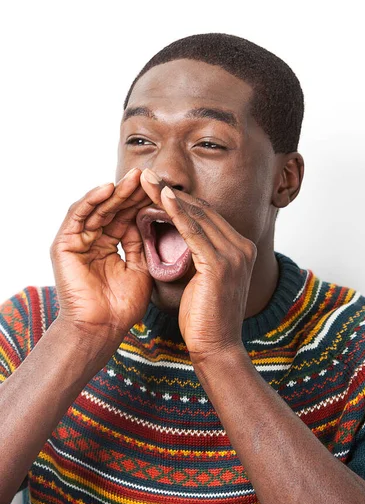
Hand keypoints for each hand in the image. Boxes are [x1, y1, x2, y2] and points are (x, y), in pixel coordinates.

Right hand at [50, 168, 152, 351]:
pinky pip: (78, 215)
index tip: (162, 188)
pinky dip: (92, 200)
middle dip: (131, 191)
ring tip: (134, 177)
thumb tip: (152, 218)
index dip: (143, 202)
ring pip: (97, 208)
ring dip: (115, 191)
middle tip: (149, 174)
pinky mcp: (63, 244)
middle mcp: (92, 240)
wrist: (102, 329)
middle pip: (113, 208)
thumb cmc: (122, 306)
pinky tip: (109, 189)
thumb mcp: (139, 269)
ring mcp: (77, 241)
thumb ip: (142, 244)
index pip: (126, 217)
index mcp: (109, 246)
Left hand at [140, 169, 256, 361]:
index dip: (181, 200)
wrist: (217, 348)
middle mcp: (242, 247)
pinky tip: (161, 198)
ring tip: (147, 180)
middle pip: (203, 210)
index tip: (157, 188)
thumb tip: (171, 235)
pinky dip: (177, 213)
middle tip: (148, 175)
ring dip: (169, 196)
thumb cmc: (205, 318)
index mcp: (240, 249)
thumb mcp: (202, 279)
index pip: (207, 216)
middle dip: (172, 192)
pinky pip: (194, 232)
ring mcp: (235, 254)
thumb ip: (195, 255)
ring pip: (197, 216)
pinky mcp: (221, 264)